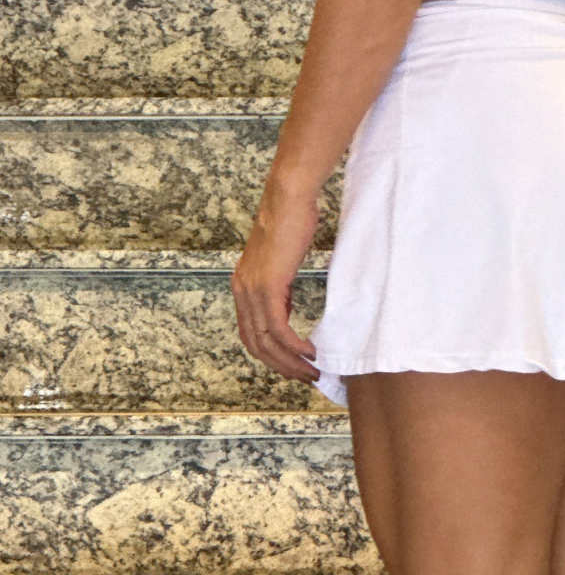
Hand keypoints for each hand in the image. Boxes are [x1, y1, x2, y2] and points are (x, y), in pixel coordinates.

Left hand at [231, 186, 321, 383]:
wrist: (288, 198)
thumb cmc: (290, 220)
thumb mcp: (280, 260)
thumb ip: (277, 287)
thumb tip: (285, 310)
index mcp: (242, 284)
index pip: (250, 333)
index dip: (270, 355)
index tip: (291, 365)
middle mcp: (242, 290)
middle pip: (256, 344)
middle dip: (281, 367)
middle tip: (304, 376)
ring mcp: (253, 289)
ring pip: (267, 342)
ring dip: (290, 362)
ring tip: (312, 370)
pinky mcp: (268, 286)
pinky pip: (279, 328)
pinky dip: (295, 346)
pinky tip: (310, 351)